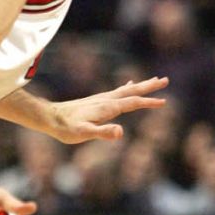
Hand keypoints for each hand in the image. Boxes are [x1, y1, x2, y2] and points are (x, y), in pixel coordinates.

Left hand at [52, 77, 168, 143]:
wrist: (50, 117)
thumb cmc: (66, 128)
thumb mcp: (85, 134)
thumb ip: (102, 132)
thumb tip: (121, 132)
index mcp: (108, 107)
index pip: (133, 103)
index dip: (149, 102)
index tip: (164, 102)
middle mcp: (107, 100)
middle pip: (133, 91)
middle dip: (149, 87)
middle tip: (165, 80)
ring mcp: (102, 99)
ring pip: (127, 90)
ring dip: (141, 86)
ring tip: (154, 81)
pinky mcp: (98, 101)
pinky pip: (118, 92)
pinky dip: (128, 88)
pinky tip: (129, 85)